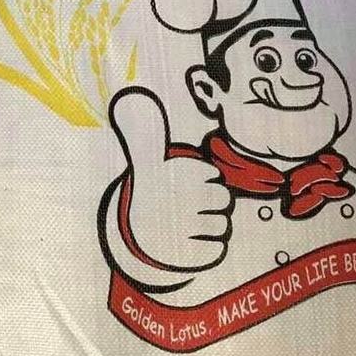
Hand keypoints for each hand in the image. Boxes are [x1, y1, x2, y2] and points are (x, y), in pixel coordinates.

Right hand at [110, 87, 231, 270]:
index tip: (180, 186)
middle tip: (185, 207)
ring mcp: (182, 232)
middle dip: (210, 204)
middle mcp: (176, 201)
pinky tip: (188, 245)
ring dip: (209, 227)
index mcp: (170, 173)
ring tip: (185, 226)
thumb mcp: (148, 160)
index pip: (212, 177)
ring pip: (222, 226)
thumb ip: (147, 132)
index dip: (202, 181)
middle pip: (223, 201)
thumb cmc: (152, 195)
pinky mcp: (188, 258)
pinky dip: (208, 249)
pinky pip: (217, 250)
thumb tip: (133, 97)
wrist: (132, 240)